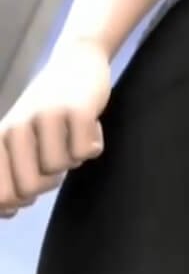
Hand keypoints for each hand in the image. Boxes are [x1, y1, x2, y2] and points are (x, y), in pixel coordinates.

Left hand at [0, 39, 110, 217]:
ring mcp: (46, 118)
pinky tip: (90, 126)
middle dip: (48, 182)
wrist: (76, 60)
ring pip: (61, 168)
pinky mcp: (77, 110)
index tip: (25, 196)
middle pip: (30, 188)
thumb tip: (7, 212)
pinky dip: (94, 145)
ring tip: (71, 135)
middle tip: (55, 159)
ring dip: (73, 158)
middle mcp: (15, 127)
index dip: (14, 204)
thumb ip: (10, 172)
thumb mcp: (19, 136)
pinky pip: (87, 152)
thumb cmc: (48, 108)